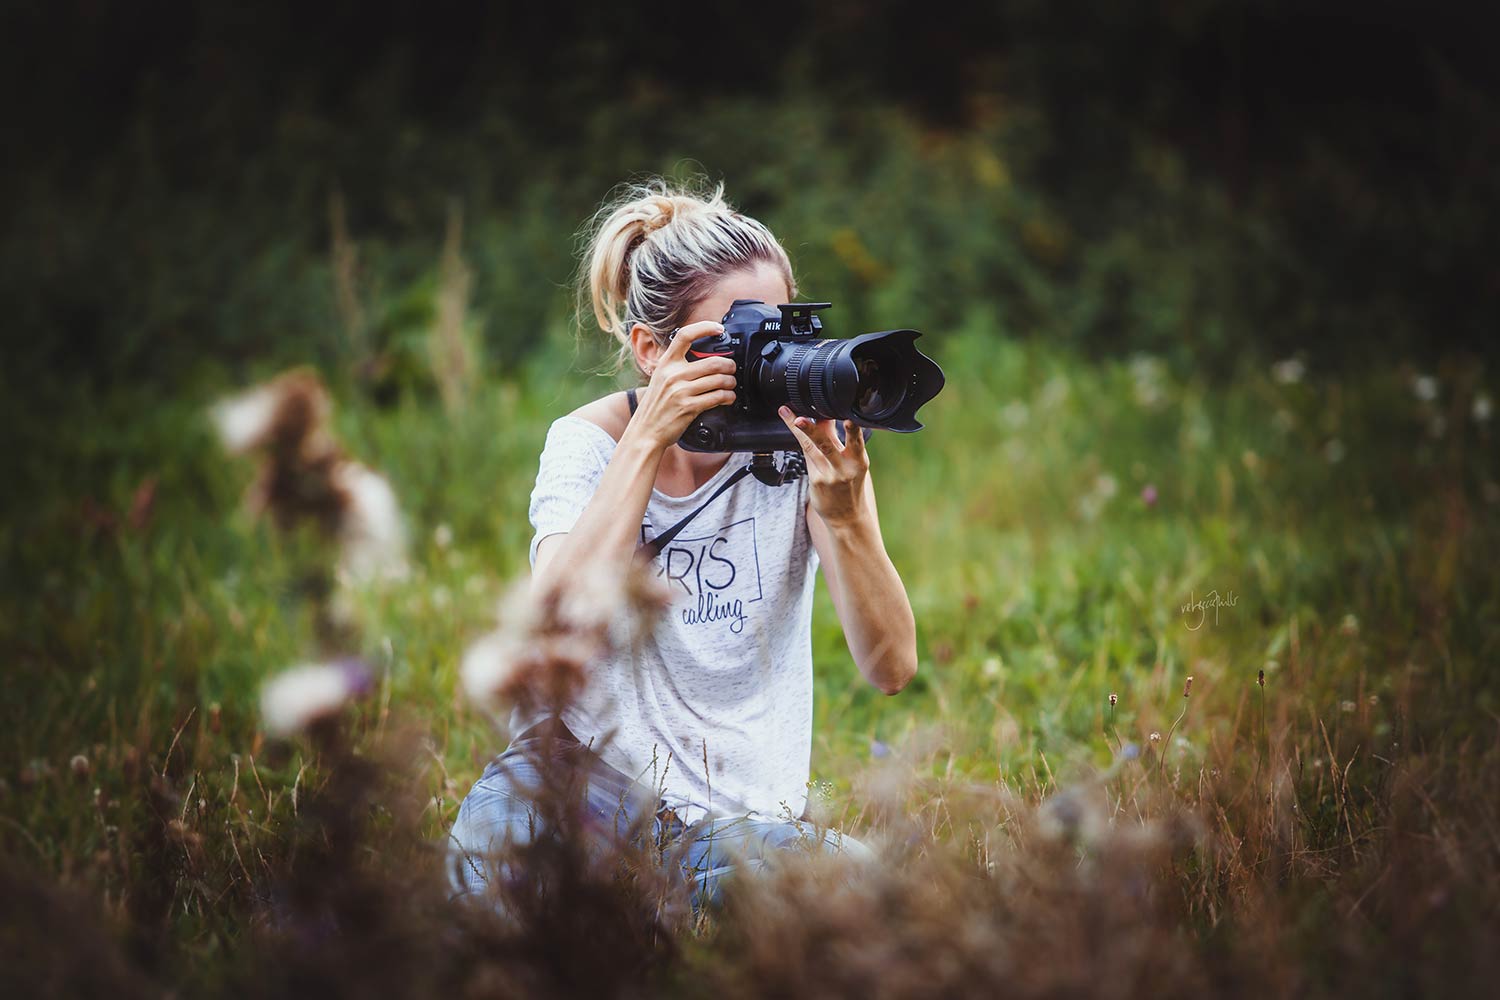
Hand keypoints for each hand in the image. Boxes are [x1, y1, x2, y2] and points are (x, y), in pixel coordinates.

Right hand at [630, 321, 738, 450]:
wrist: (645, 431)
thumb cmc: (655, 406)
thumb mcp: (660, 379)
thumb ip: (676, 367)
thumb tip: (703, 359)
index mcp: (665, 363)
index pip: (685, 336)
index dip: (705, 328)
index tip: (718, 328)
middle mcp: (673, 375)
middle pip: (713, 362)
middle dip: (729, 365)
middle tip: (732, 368)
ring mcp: (681, 391)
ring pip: (719, 379)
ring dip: (731, 382)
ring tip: (731, 384)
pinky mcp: (689, 407)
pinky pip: (717, 397)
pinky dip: (728, 396)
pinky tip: (728, 397)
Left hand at [777, 406, 869, 526]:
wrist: (847, 517)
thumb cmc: (850, 485)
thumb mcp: (851, 462)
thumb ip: (837, 439)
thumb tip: (825, 414)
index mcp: (859, 461)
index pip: (856, 442)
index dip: (853, 430)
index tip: (849, 418)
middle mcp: (844, 468)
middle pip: (826, 445)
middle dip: (813, 430)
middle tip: (799, 419)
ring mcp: (828, 476)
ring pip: (810, 448)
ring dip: (799, 431)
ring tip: (788, 415)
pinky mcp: (816, 481)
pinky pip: (806, 457)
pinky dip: (801, 441)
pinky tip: (793, 427)